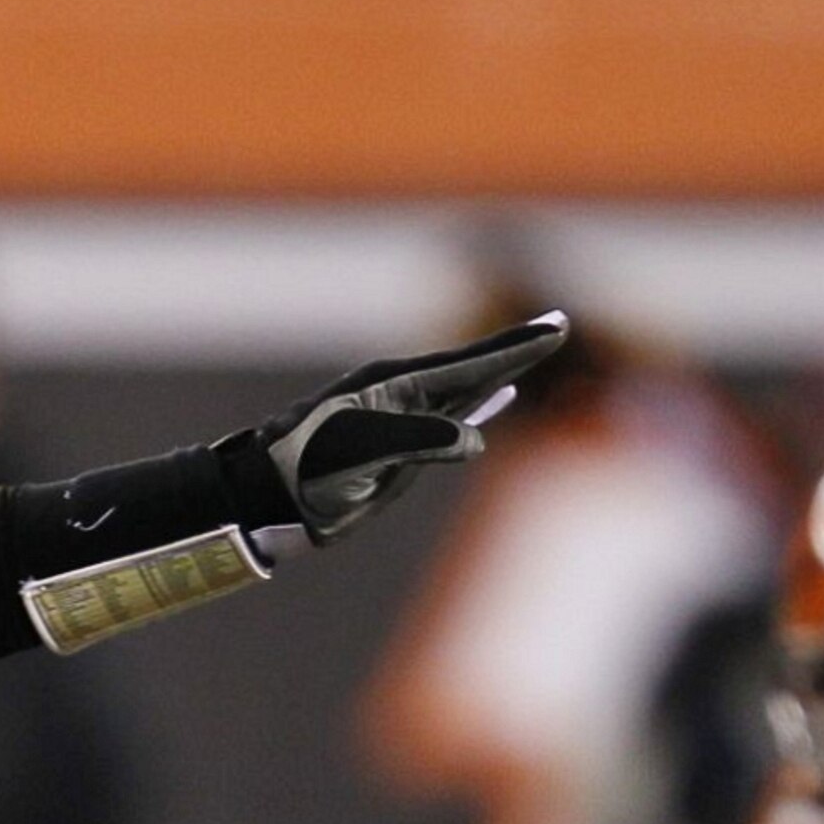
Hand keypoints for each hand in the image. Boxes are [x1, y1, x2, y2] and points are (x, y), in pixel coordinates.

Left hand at [258, 311, 568, 541]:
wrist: (267, 497)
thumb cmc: (305, 467)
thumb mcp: (363, 451)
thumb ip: (420, 440)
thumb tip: (473, 441)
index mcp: (394, 386)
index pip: (469, 363)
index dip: (515, 349)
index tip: (556, 327)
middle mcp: (401, 397)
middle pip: (472, 369)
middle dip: (514, 351)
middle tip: (556, 325)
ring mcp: (399, 422)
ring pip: (462, 392)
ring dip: (499, 374)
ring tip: (531, 352)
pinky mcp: (397, 450)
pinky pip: (447, 423)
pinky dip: (475, 408)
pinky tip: (494, 401)